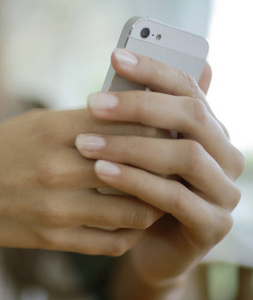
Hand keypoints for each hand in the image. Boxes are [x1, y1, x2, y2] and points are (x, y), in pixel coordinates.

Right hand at [0, 107, 165, 254]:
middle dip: (164, 164)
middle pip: (140, 166)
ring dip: (153, 202)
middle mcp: (59, 168)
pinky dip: (130, 233)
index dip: (156, 124)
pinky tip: (132, 222)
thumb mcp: (31, 122)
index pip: (129, 123)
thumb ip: (77, 121)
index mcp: (54, 130)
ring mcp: (57, 208)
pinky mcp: (53, 239)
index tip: (165, 127)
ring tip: (157, 194)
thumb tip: (124, 120)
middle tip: (173, 162)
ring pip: (134, 210)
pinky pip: (111, 242)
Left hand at [76, 49, 244, 286]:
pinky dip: (137, 182)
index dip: (154, 70)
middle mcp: (225, 155)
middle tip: (94, 103)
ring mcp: (224, 192)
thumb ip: (137, 118)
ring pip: (186, 156)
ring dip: (132, 146)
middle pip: (193, 116)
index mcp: (209, 130)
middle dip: (141, 106)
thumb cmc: (138, 192)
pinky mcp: (212, 226)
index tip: (116, 57)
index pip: (189, 87)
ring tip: (86, 144)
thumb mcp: (137, 151)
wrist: (147, 248)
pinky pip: (175, 198)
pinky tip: (101, 172)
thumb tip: (122, 67)